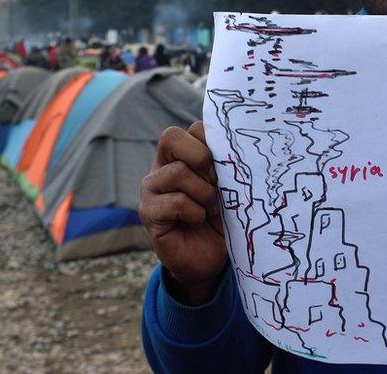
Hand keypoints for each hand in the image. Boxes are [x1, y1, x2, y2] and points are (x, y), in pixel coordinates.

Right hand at [139, 121, 227, 304]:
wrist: (209, 258)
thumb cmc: (221, 218)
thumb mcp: (228, 188)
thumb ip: (225, 166)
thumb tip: (238, 150)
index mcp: (182, 155)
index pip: (194, 129)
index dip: (214, 144)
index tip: (227, 169)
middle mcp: (161, 166)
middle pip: (171, 137)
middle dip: (202, 158)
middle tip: (216, 183)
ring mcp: (150, 188)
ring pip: (177, 172)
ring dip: (204, 193)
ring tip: (210, 209)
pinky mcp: (148, 212)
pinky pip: (176, 202)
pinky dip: (195, 212)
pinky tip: (198, 220)